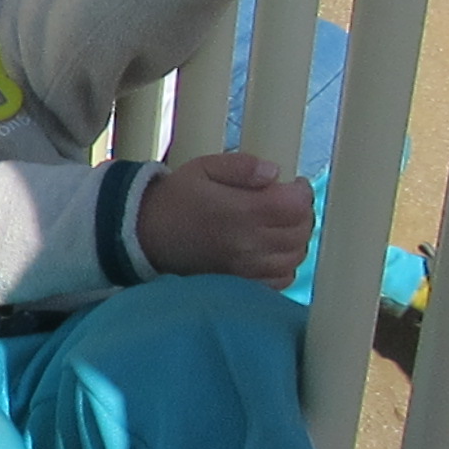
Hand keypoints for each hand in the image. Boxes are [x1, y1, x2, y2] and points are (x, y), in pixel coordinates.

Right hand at [136, 151, 313, 285]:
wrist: (145, 234)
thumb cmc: (176, 199)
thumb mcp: (204, 168)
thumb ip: (242, 166)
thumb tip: (273, 173)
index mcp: (240, 211)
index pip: (295, 206)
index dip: (302, 193)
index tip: (295, 185)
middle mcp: (247, 243)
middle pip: (300, 232)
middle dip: (301, 214)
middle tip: (289, 203)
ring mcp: (246, 267)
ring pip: (295, 256)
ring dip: (296, 239)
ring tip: (282, 224)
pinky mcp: (240, 282)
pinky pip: (282, 278)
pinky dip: (286, 264)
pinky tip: (273, 250)